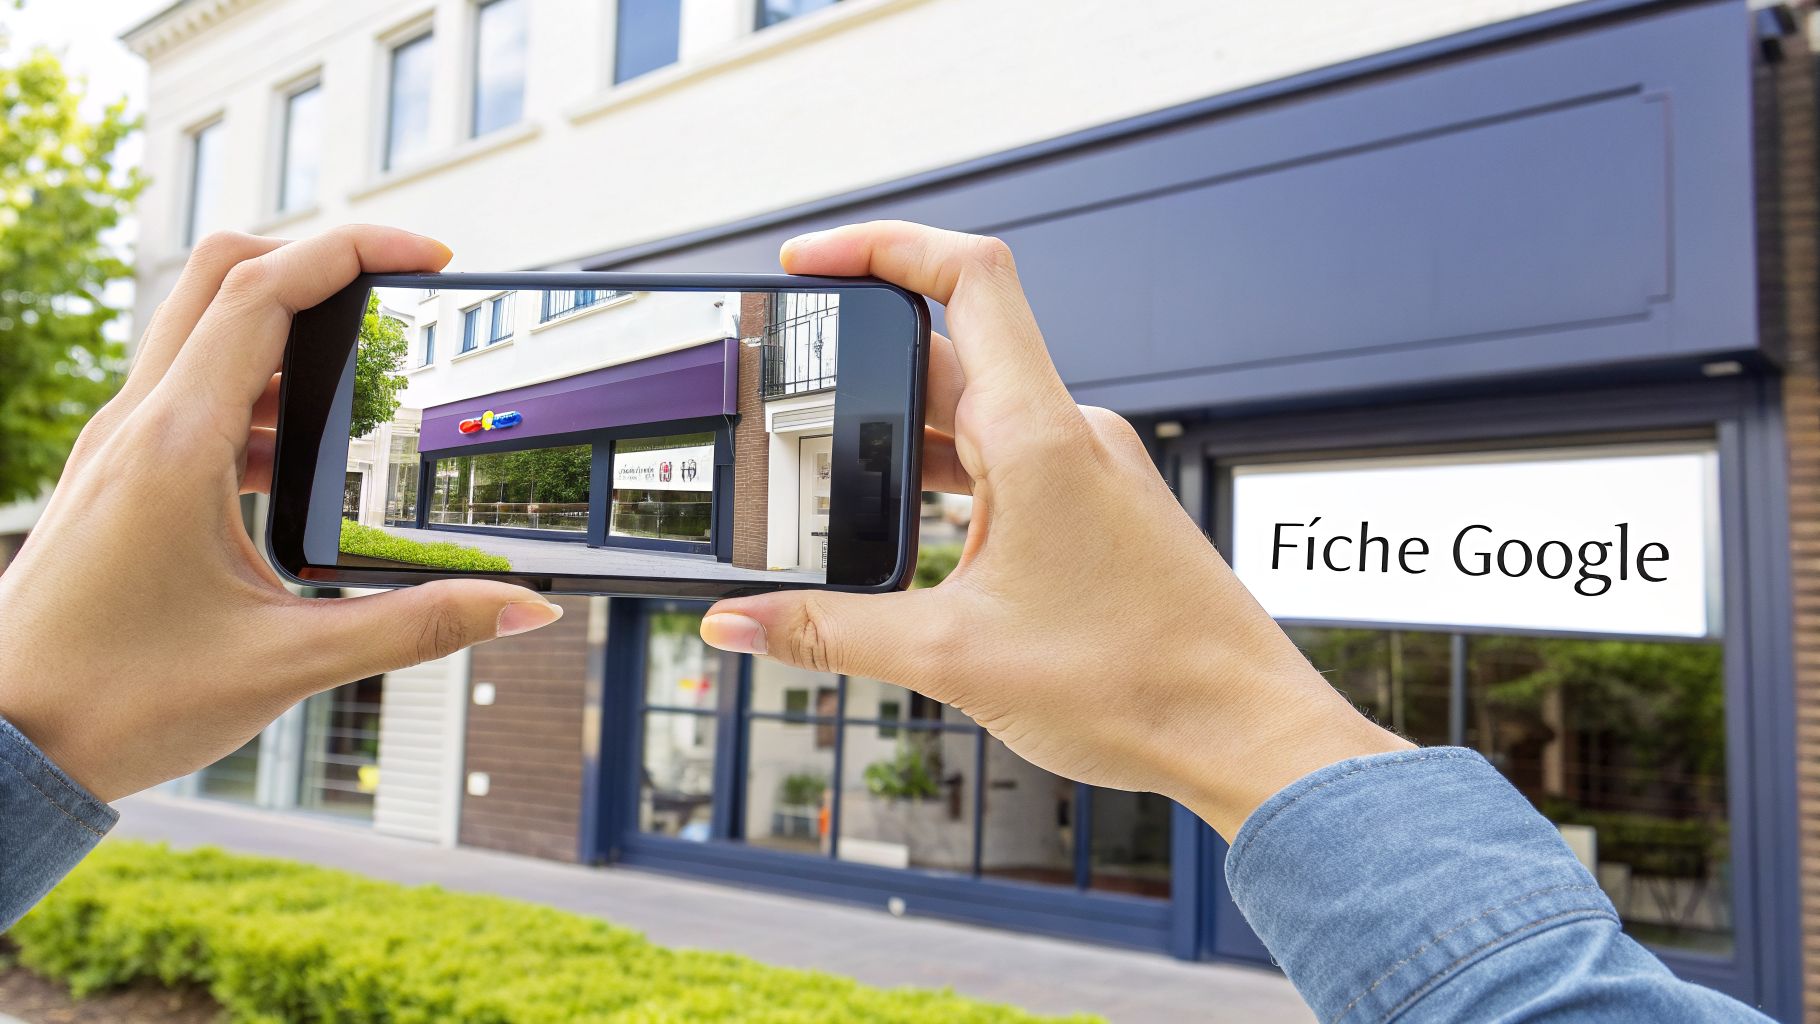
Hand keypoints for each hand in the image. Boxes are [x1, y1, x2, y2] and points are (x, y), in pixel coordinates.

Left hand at [0, 227, 562, 801]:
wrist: (3, 746)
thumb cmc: (115, 703)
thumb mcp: (288, 664)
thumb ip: (419, 626)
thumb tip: (522, 608)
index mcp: (174, 446)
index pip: (265, 290)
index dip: (353, 251)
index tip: (426, 255)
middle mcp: (136, 425)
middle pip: (223, 275)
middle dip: (317, 264)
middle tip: (393, 299)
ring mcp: (117, 446)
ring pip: (203, 331)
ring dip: (286, 336)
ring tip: (360, 396)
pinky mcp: (115, 476)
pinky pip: (188, 394)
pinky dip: (255, 395)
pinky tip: (296, 468)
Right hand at [700, 221, 1409, 838]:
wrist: (1243, 732)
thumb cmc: (1139, 684)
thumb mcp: (953, 660)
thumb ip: (829, 634)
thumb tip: (737, 623)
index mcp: (1040, 437)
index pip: (967, 277)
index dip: (880, 246)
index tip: (807, 265)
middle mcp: (1069, 435)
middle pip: (946, 356)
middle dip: (859, 375)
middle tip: (785, 405)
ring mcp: (1088, 470)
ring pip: (974, 419)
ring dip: (902, 440)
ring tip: (830, 479)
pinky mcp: (1097, 510)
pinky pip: (1008, 465)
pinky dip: (949, 482)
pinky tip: (910, 532)